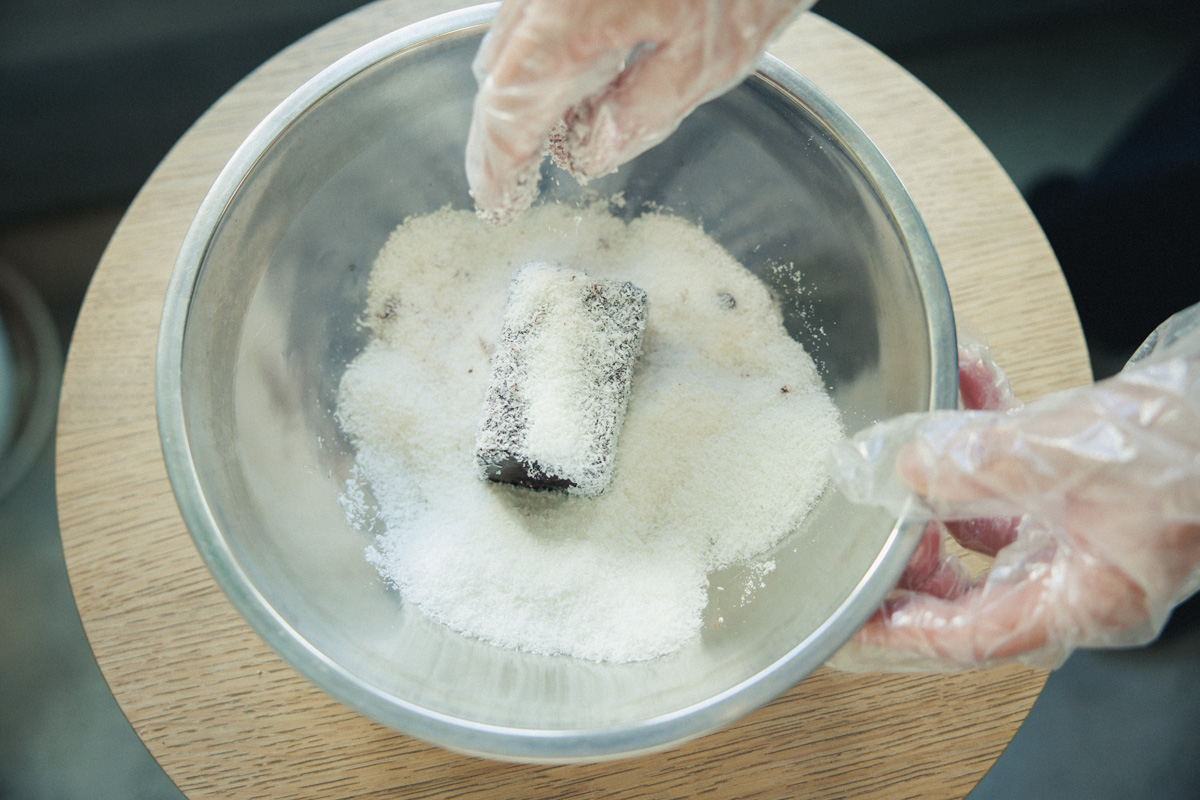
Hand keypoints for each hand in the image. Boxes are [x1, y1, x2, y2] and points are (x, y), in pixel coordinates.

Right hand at [466, 0, 812, 223]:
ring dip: (516, 100)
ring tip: (536, 149)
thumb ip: (646, 110)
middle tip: (504, 188)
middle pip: (500, 74)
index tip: (496, 201)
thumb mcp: (709, 56)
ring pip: (510, 44)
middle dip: (498, 138)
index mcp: (573, 16)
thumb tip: (594, 152)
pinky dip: (535, 62)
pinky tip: (562, 92)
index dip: (499, 160)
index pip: (513, 103)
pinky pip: (532, 19)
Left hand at [831, 322, 1199, 670]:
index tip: (843, 624)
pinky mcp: (1085, 494)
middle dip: (909, 546)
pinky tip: (968, 382)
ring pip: (980, 523)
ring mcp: (1083, 537)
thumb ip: (982, 461)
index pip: (963, 638)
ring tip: (912, 427)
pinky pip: (1011, 477)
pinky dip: (984, 432)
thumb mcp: (1075, 452)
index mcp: (1083, 601)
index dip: (895, 632)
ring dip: (941, 471)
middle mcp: (1079, 579)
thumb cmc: (1198, 446)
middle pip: (963, 587)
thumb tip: (906, 467)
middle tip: (867, 513)